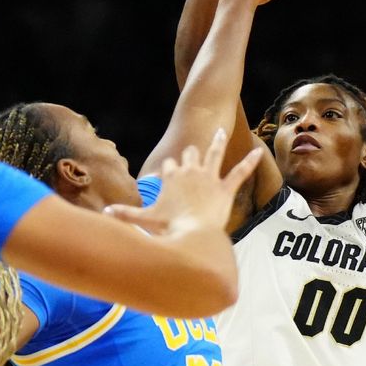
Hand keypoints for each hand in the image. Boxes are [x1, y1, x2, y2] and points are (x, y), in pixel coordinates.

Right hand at [106, 129, 262, 234]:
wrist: (193, 235)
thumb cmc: (169, 228)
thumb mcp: (145, 220)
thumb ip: (125, 215)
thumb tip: (104, 214)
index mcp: (172, 177)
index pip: (169, 165)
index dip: (169, 168)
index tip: (169, 172)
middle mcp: (191, 172)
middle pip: (189, 154)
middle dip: (189, 153)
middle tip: (191, 151)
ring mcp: (210, 178)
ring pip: (214, 153)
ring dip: (218, 141)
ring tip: (221, 130)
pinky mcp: (226, 187)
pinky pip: (241, 172)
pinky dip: (251, 162)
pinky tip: (260, 152)